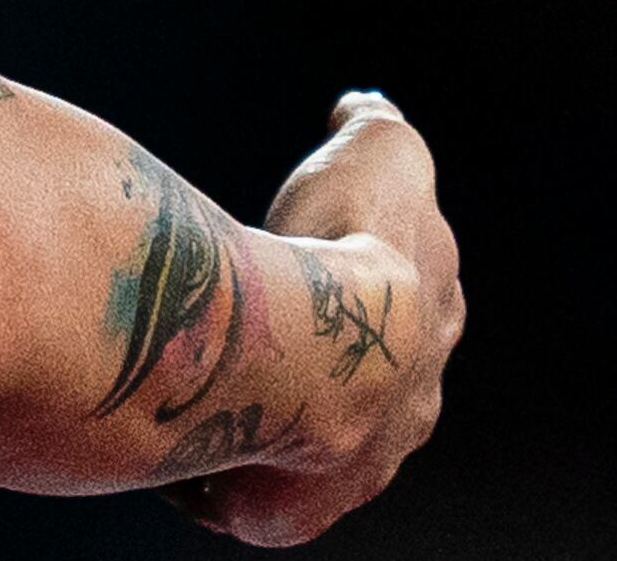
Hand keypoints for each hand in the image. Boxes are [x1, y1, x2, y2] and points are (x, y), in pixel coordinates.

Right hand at [174, 93, 463, 544]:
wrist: (326, 345)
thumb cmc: (350, 243)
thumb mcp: (376, 151)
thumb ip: (373, 127)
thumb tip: (363, 108)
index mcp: (433, 321)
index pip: (416, 308)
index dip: (372, 285)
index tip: (331, 270)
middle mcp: (412, 404)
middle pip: (371, 390)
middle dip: (327, 370)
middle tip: (273, 346)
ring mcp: (358, 463)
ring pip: (312, 447)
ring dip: (272, 428)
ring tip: (214, 399)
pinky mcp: (293, 507)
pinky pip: (250, 497)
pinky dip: (217, 477)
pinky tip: (183, 451)